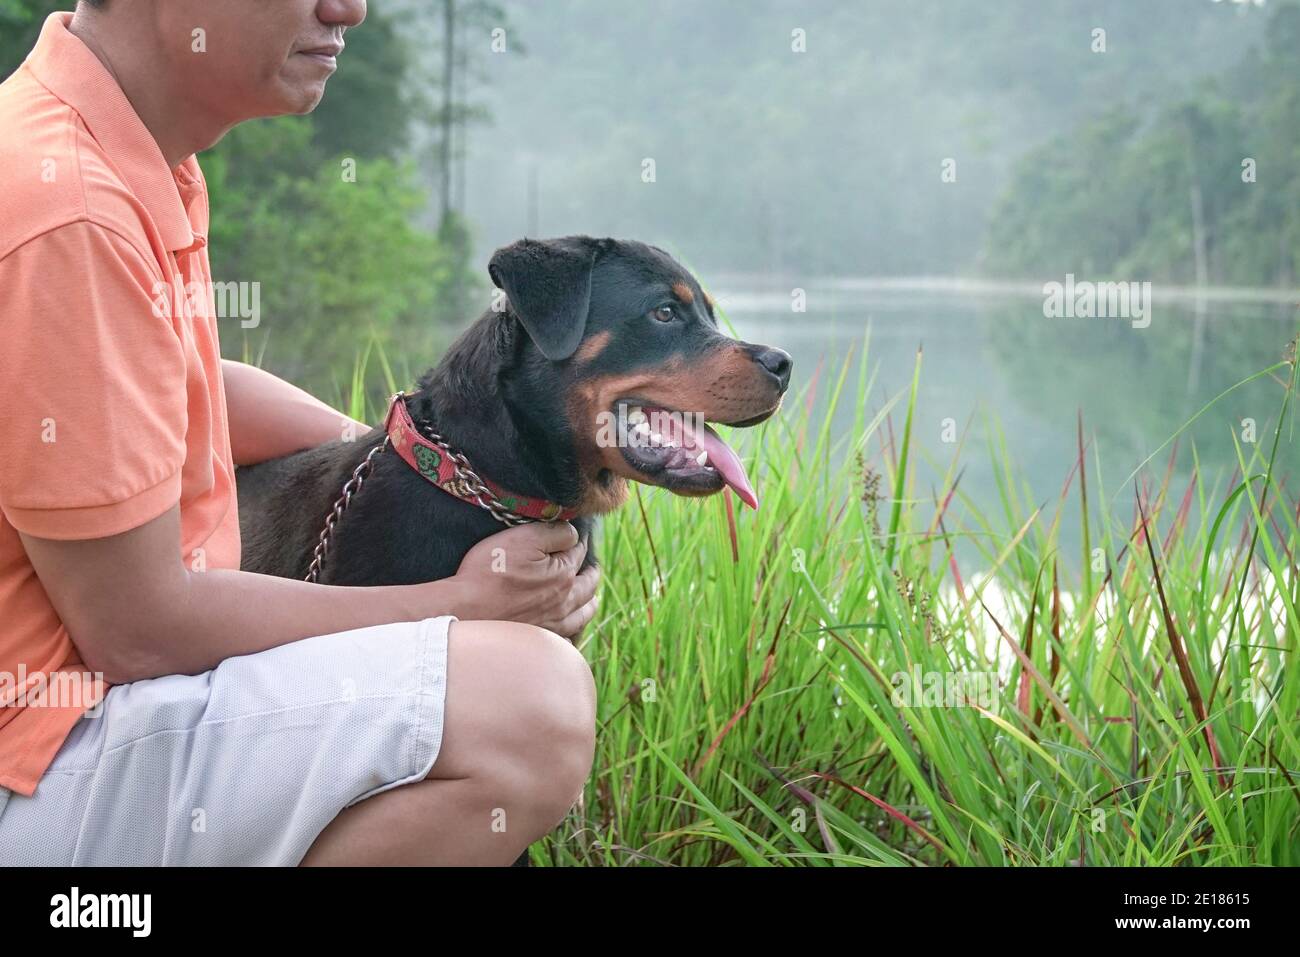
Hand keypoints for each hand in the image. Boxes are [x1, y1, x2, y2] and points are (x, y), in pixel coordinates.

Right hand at [449, 522, 598, 638]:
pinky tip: (571, 634)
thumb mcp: (522, 538)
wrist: (465, 610)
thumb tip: (575, 535)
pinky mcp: (539, 641)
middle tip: (594, 570)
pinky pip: (565, 642)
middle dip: (592, 575)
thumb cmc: (489, 572)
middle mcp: (564, 602)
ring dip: (590, 605)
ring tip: (593, 600)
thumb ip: (555, 533)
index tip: (580, 539)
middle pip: (587, 587)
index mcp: (564, 575)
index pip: (579, 553)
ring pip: (582, 615)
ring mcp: (553, 625)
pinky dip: (573, 636)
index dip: (579, 543)